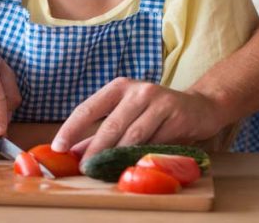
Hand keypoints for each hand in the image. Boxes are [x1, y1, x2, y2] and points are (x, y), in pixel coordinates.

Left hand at [50, 78, 226, 163]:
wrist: (200, 107)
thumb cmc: (156, 113)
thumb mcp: (126, 115)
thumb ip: (101, 133)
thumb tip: (73, 153)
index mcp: (119, 87)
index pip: (88, 107)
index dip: (71, 128)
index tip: (58, 147)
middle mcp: (137, 90)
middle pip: (110, 124)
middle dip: (94, 149)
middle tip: (83, 168)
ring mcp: (159, 101)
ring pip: (133, 135)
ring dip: (117, 156)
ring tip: (104, 170)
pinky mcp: (176, 115)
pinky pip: (156, 142)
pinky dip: (142, 157)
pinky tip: (133, 166)